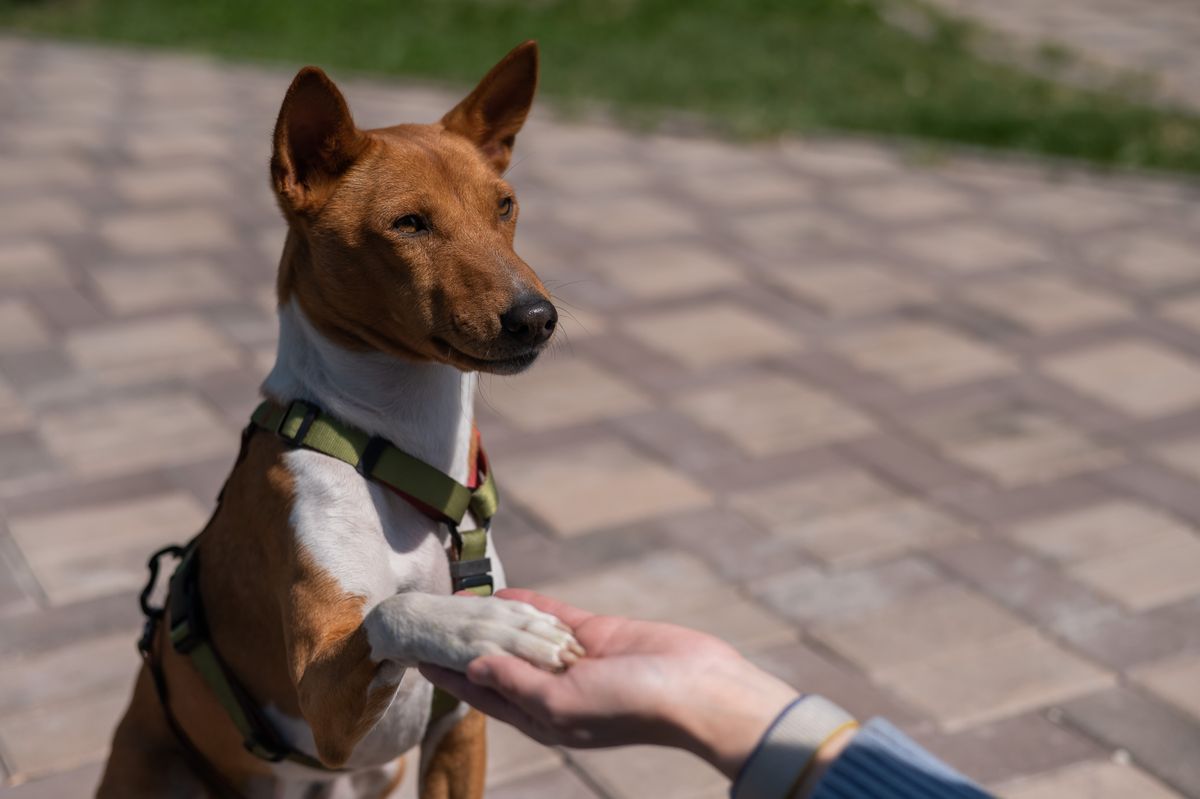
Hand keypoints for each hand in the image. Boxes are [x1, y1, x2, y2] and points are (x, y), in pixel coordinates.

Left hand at [419, 589, 797, 776]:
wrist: (697, 689)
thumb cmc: (632, 708)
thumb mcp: (565, 704)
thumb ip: (518, 684)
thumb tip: (474, 668)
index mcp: (541, 717)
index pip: (482, 693)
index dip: (448, 675)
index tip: (414, 655)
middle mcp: (551, 689)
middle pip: (497, 662)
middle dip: (465, 644)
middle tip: (431, 618)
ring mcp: (573, 660)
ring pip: (522, 635)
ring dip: (494, 620)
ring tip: (458, 600)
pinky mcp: (595, 633)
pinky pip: (552, 615)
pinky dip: (528, 603)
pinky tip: (502, 591)